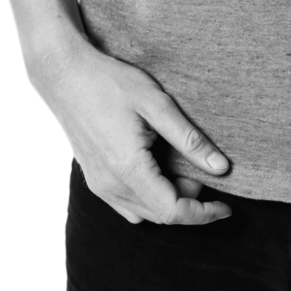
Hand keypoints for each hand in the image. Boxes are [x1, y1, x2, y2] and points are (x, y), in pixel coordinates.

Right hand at [27, 32, 232, 225]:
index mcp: (128, 168)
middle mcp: (110, 185)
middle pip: (159, 216)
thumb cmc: (110, 83)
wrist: (64, 75)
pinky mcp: (93, 179)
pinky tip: (158, 172)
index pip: (172, 211)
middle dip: (189, 203)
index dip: (203, 214)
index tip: (226, 206)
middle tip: (203, 172)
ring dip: (169, 200)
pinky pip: (126, 205)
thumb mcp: (157, 104)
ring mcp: (98, 185)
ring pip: (143, 212)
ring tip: (182, 169)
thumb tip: (220, 168)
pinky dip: (150, 199)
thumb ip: (189, 139)